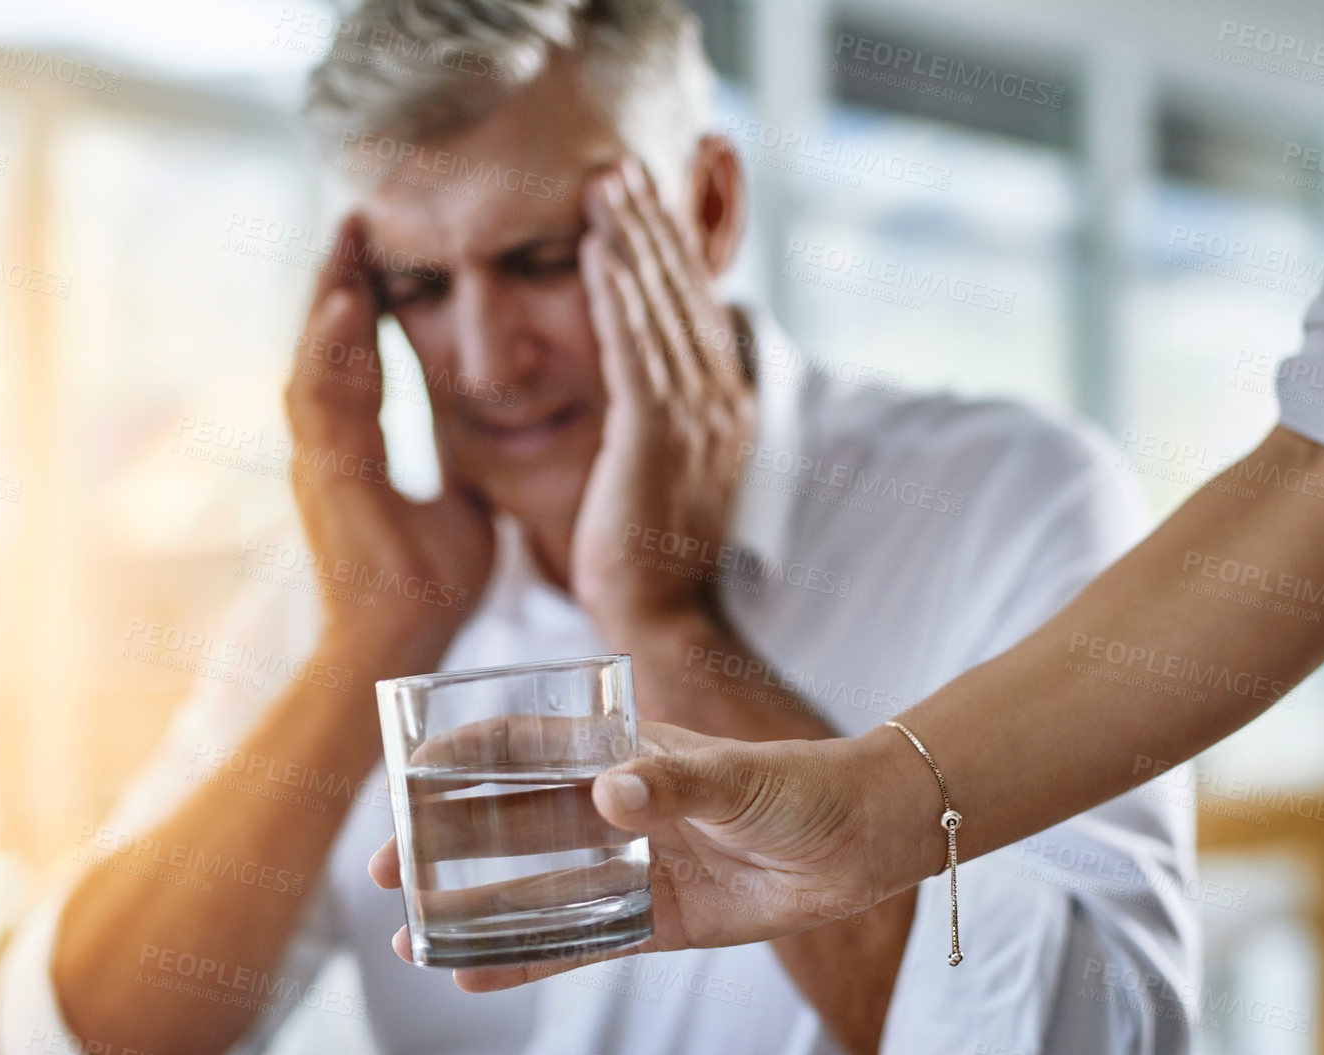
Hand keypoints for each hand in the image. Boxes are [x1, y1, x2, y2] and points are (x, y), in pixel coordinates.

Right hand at [286, 214, 494, 672]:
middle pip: (324, 346)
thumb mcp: (459, 508)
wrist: (403, 647)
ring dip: (328, 297)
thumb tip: (494, 434)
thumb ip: (460, 466)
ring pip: (315, 359)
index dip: (366, 309)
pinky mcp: (327, 478)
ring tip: (347, 237)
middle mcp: (328, 449)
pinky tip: (349, 301)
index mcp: (358, 452)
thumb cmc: (431, 589)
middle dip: (338, 280)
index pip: (360, 362)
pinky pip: (323, 399)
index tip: (379, 255)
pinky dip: (333, 347)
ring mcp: (320, 461)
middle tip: (354, 218)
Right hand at [368, 721, 940, 990]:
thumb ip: (676, 784)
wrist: (862, 844)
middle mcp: (614, 807)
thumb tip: (614, 794)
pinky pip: (578, 940)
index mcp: (624, 753)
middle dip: (446, 840)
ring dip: (474, 906)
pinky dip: (527, 956)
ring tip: (410, 934)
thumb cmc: (801, 787)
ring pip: (534, 886)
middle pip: (510, 820)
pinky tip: (474, 972)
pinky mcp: (654, 920)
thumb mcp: (737, 778)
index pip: (525, 744)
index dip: (464, 754)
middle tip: (385, 868)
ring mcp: (630, 865)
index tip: (408, 772)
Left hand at [569, 158, 753, 638]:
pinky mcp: (656, 435)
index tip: (644, 201)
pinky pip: (634, 344)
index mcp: (726, 409)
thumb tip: (646, 382)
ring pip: (660, 308)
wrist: (663, 619)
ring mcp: (694, 417)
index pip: (698, 311)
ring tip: (605, 184)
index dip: (672, 251)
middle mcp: (721, 403)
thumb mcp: (666, 474)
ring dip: (632, 240)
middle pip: (686, 294)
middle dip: (654, 226)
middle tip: (624, 165)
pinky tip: (597, 245)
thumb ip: (663, 419)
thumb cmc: (649, 556)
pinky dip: (617, 288)